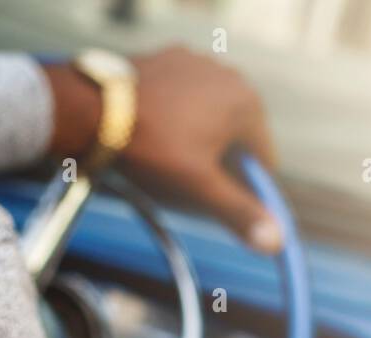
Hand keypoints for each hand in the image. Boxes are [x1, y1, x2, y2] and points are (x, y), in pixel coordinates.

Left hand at [43, 47, 281, 252]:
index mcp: (248, 103)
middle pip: (236, 138)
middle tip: (182, 181)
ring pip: (208, 118)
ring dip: (196, 141)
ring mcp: (196, 63)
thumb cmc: (150, 150)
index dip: (244, 190)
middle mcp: (228, 74)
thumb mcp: (199, 189)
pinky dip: (174, 118)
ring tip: (162, 158)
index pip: (263, 161)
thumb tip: (278, 243)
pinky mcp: (167, 60)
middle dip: (217, 164)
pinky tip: (151, 133)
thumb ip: (240, 213)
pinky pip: (182, 100)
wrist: (91, 110)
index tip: (216, 205)